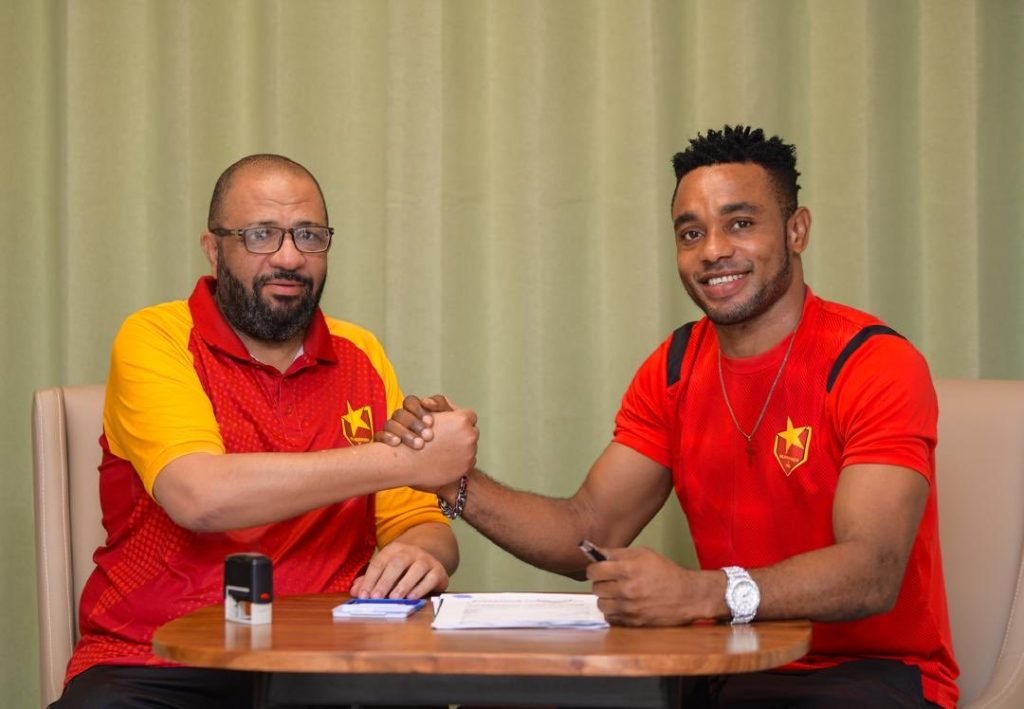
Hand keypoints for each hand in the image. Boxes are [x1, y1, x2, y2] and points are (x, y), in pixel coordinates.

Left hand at [349, 541, 450, 598]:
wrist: (430, 559)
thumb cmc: (403, 569)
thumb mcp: (386, 571)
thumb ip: (370, 581)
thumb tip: (355, 591)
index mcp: (393, 550)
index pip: (379, 563)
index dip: (370, 579)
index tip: (363, 595)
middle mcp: (410, 552)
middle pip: (397, 564)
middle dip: (385, 581)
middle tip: (376, 597)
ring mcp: (426, 560)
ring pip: (416, 569)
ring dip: (404, 584)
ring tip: (394, 598)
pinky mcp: (438, 571)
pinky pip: (430, 578)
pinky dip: (421, 588)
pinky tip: (412, 597)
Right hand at [375, 394, 453, 448]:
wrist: (430, 481)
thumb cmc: (444, 452)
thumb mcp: (452, 433)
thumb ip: (453, 417)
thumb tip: (445, 407)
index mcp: (414, 415)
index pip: (412, 402)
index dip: (420, 409)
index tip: (431, 421)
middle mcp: (401, 421)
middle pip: (401, 413)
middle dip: (415, 423)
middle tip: (429, 436)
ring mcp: (391, 432)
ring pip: (391, 423)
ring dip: (405, 432)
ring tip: (419, 445)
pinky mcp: (382, 445)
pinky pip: (379, 436)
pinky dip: (387, 438)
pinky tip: (397, 444)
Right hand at [403, 407, 477, 489]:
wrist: (407, 462)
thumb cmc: (414, 435)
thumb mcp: (427, 412)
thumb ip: (442, 406)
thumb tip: (451, 409)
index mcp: (462, 420)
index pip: (469, 415)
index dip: (458, 419)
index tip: (450, 423)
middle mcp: (470, 436)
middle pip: (471, 431)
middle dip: (461, 433)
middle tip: (447, 436)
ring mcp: (469, 453)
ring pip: (470, 446)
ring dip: (460, 446)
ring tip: (444, 448)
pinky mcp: (466, 467)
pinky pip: (467, 461)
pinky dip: (459, 460)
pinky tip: (445, 459)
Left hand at [585, 546, 716, 625]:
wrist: (687, 595)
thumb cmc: (666, 572)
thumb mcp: (644, 554)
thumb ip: (618, 553)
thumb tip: (597, 553)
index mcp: (628, 569)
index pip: (594, 570)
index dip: (593, 569)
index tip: (597, 569)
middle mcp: (626, 589)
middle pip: (596, 588)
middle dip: (601, 583)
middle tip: (610, 581)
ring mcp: (629, 608)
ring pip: (601, 605)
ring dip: (606, 599)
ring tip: (616, 594)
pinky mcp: (634, 622)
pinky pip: (611, 618)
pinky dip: (614, 613)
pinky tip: (623, 605)